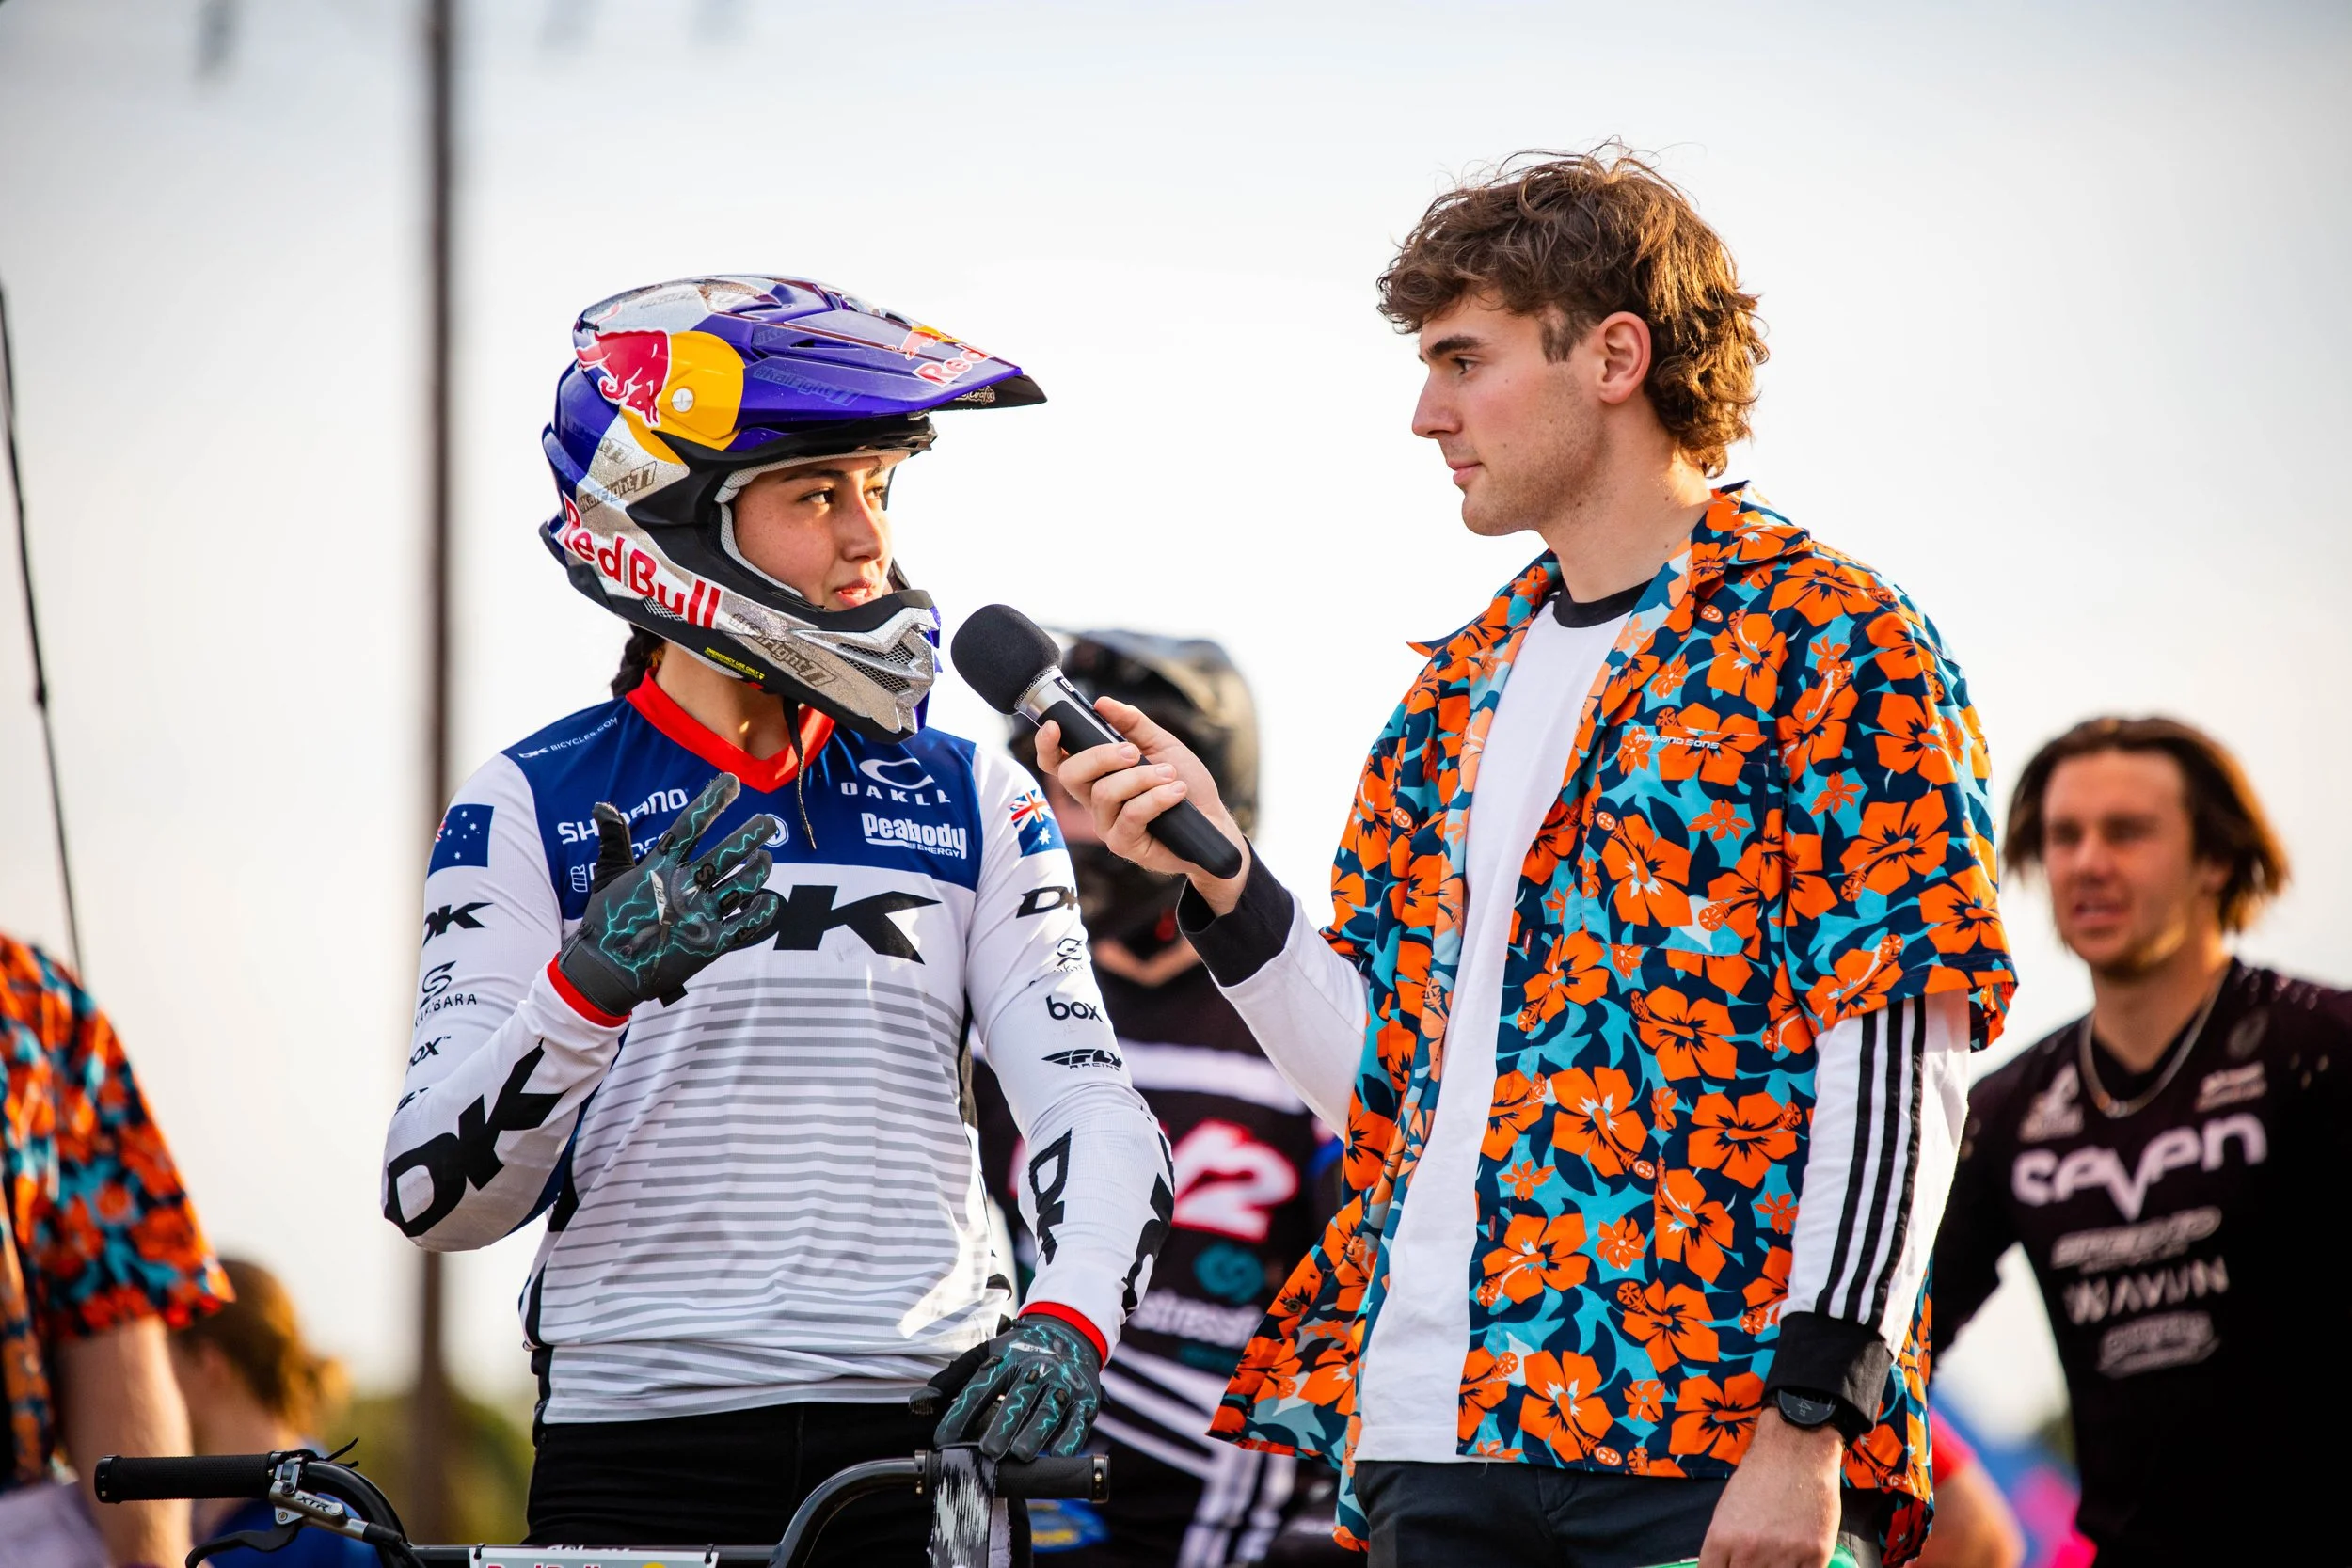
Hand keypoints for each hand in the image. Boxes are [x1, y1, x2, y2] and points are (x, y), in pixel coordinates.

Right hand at [556, 771, 782, 1016]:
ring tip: (765, 857)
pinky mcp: (709, 946)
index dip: (711, 802)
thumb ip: (613, 840)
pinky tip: (769, 899)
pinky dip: (762, 912)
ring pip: (742, 885)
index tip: (731, 781)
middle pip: (727, 854)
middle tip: (769, 820)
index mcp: (657, 869)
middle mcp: (682, 889)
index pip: (689, 826)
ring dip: (758, 869)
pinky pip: (746, 926)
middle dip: (752, 834)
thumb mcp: (607, 877)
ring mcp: (698, 918)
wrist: (605, 975)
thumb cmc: (606, 922)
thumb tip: (603, 806)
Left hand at [930, 1315, 1102, 1461]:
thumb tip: (920, 1403)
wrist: (1068, 1331)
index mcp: (1005, 1360)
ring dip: (1035, 1433)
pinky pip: (1078, 1419)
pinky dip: (1070, 1437)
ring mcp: (1061, 1384)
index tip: (943, 1440)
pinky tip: (1058, 1453)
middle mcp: (1034, 1370)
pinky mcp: (1084, 1399)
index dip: (961, 1413)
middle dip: (1003, 1426)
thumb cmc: (1019, 1352)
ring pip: (1047, 1410)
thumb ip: (953, 1378)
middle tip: (989, 1451)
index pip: (980, 1387)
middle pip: (1017, 1399)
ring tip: (1021, 1454)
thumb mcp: (986, 1354)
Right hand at [1037, 696, 1249, 913]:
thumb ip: (1133, 724)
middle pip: (1071, 776)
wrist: (1214, 822)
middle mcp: (1095, 802)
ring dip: (1142, 778)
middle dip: (1101, 756)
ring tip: (1170, 775)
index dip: (1047, 746)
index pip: (1059, 763)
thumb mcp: (1161, 745)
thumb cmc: (1184, 784)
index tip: (1055, 726)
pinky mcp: (1124, 844)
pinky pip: (1131, 815)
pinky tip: (1177, 792)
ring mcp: (1107, 825)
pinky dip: (1156, 798)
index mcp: (1097, 777)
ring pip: (1105, 793)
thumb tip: (1102, 703)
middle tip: (1134, 752)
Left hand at [1698, 1409, 1843, 1567]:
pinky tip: (1795, 1563)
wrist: (1796, 1449)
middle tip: (1756, 1561)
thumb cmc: (1759, 1475)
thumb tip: (1726, 1567)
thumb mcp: (1727, 1508)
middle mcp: (1749, 1551)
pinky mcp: (1815, 1554)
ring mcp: (1783, 1554)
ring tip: (1776, 1560)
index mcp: (1722, 1538)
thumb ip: (1725, 1545)